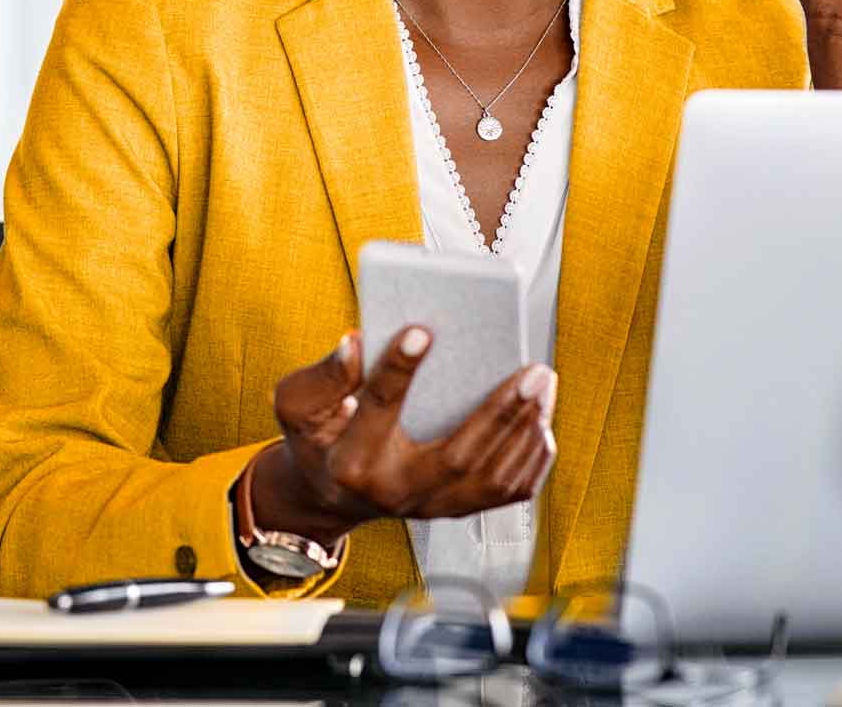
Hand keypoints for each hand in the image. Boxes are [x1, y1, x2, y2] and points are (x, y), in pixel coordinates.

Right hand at [248, 327, 556, 545]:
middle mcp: (395, 492)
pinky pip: (507, 493)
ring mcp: (431, 507)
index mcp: (352, 461)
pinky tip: (542, 420)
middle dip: (501, 412)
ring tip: (543, 385)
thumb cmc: (319, 437)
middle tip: (533, 370)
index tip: (421, 331)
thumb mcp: (298, 404)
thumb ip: (323, 377)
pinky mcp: (456, 509)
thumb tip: (355, 343)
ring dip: (526, 430)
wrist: (331, 494)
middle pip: (458, 457)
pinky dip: (532, 458)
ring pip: (492, 478)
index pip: (377, 410)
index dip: (397, 370)